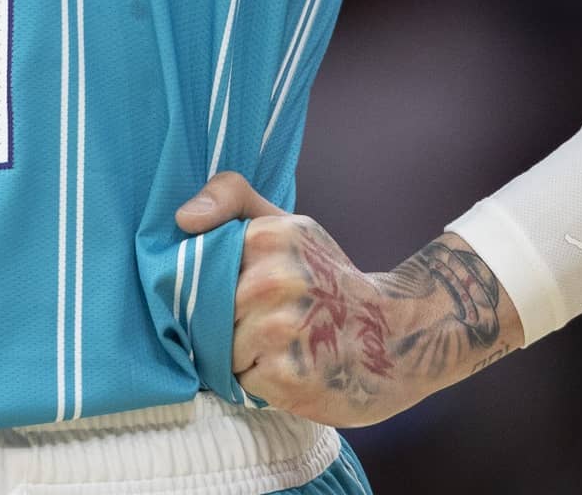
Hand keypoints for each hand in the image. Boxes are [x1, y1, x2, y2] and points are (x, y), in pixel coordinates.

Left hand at [175, 172, 518, 425]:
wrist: (398, 335)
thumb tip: (183, 218)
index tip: (246, 289)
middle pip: (206, 313)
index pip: (199, 269)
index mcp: (271, 235)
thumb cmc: (327, 280)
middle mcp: (276, 280)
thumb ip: (231, 200)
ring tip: (281, 345)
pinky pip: (241, 381)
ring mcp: (284, 331)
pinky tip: (291, 368)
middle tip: (269, 321)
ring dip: (243, 354)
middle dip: (226, 323)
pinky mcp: (288, 378)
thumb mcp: (286, 226)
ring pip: (220, 350)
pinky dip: (259, 382)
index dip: (214, 286)